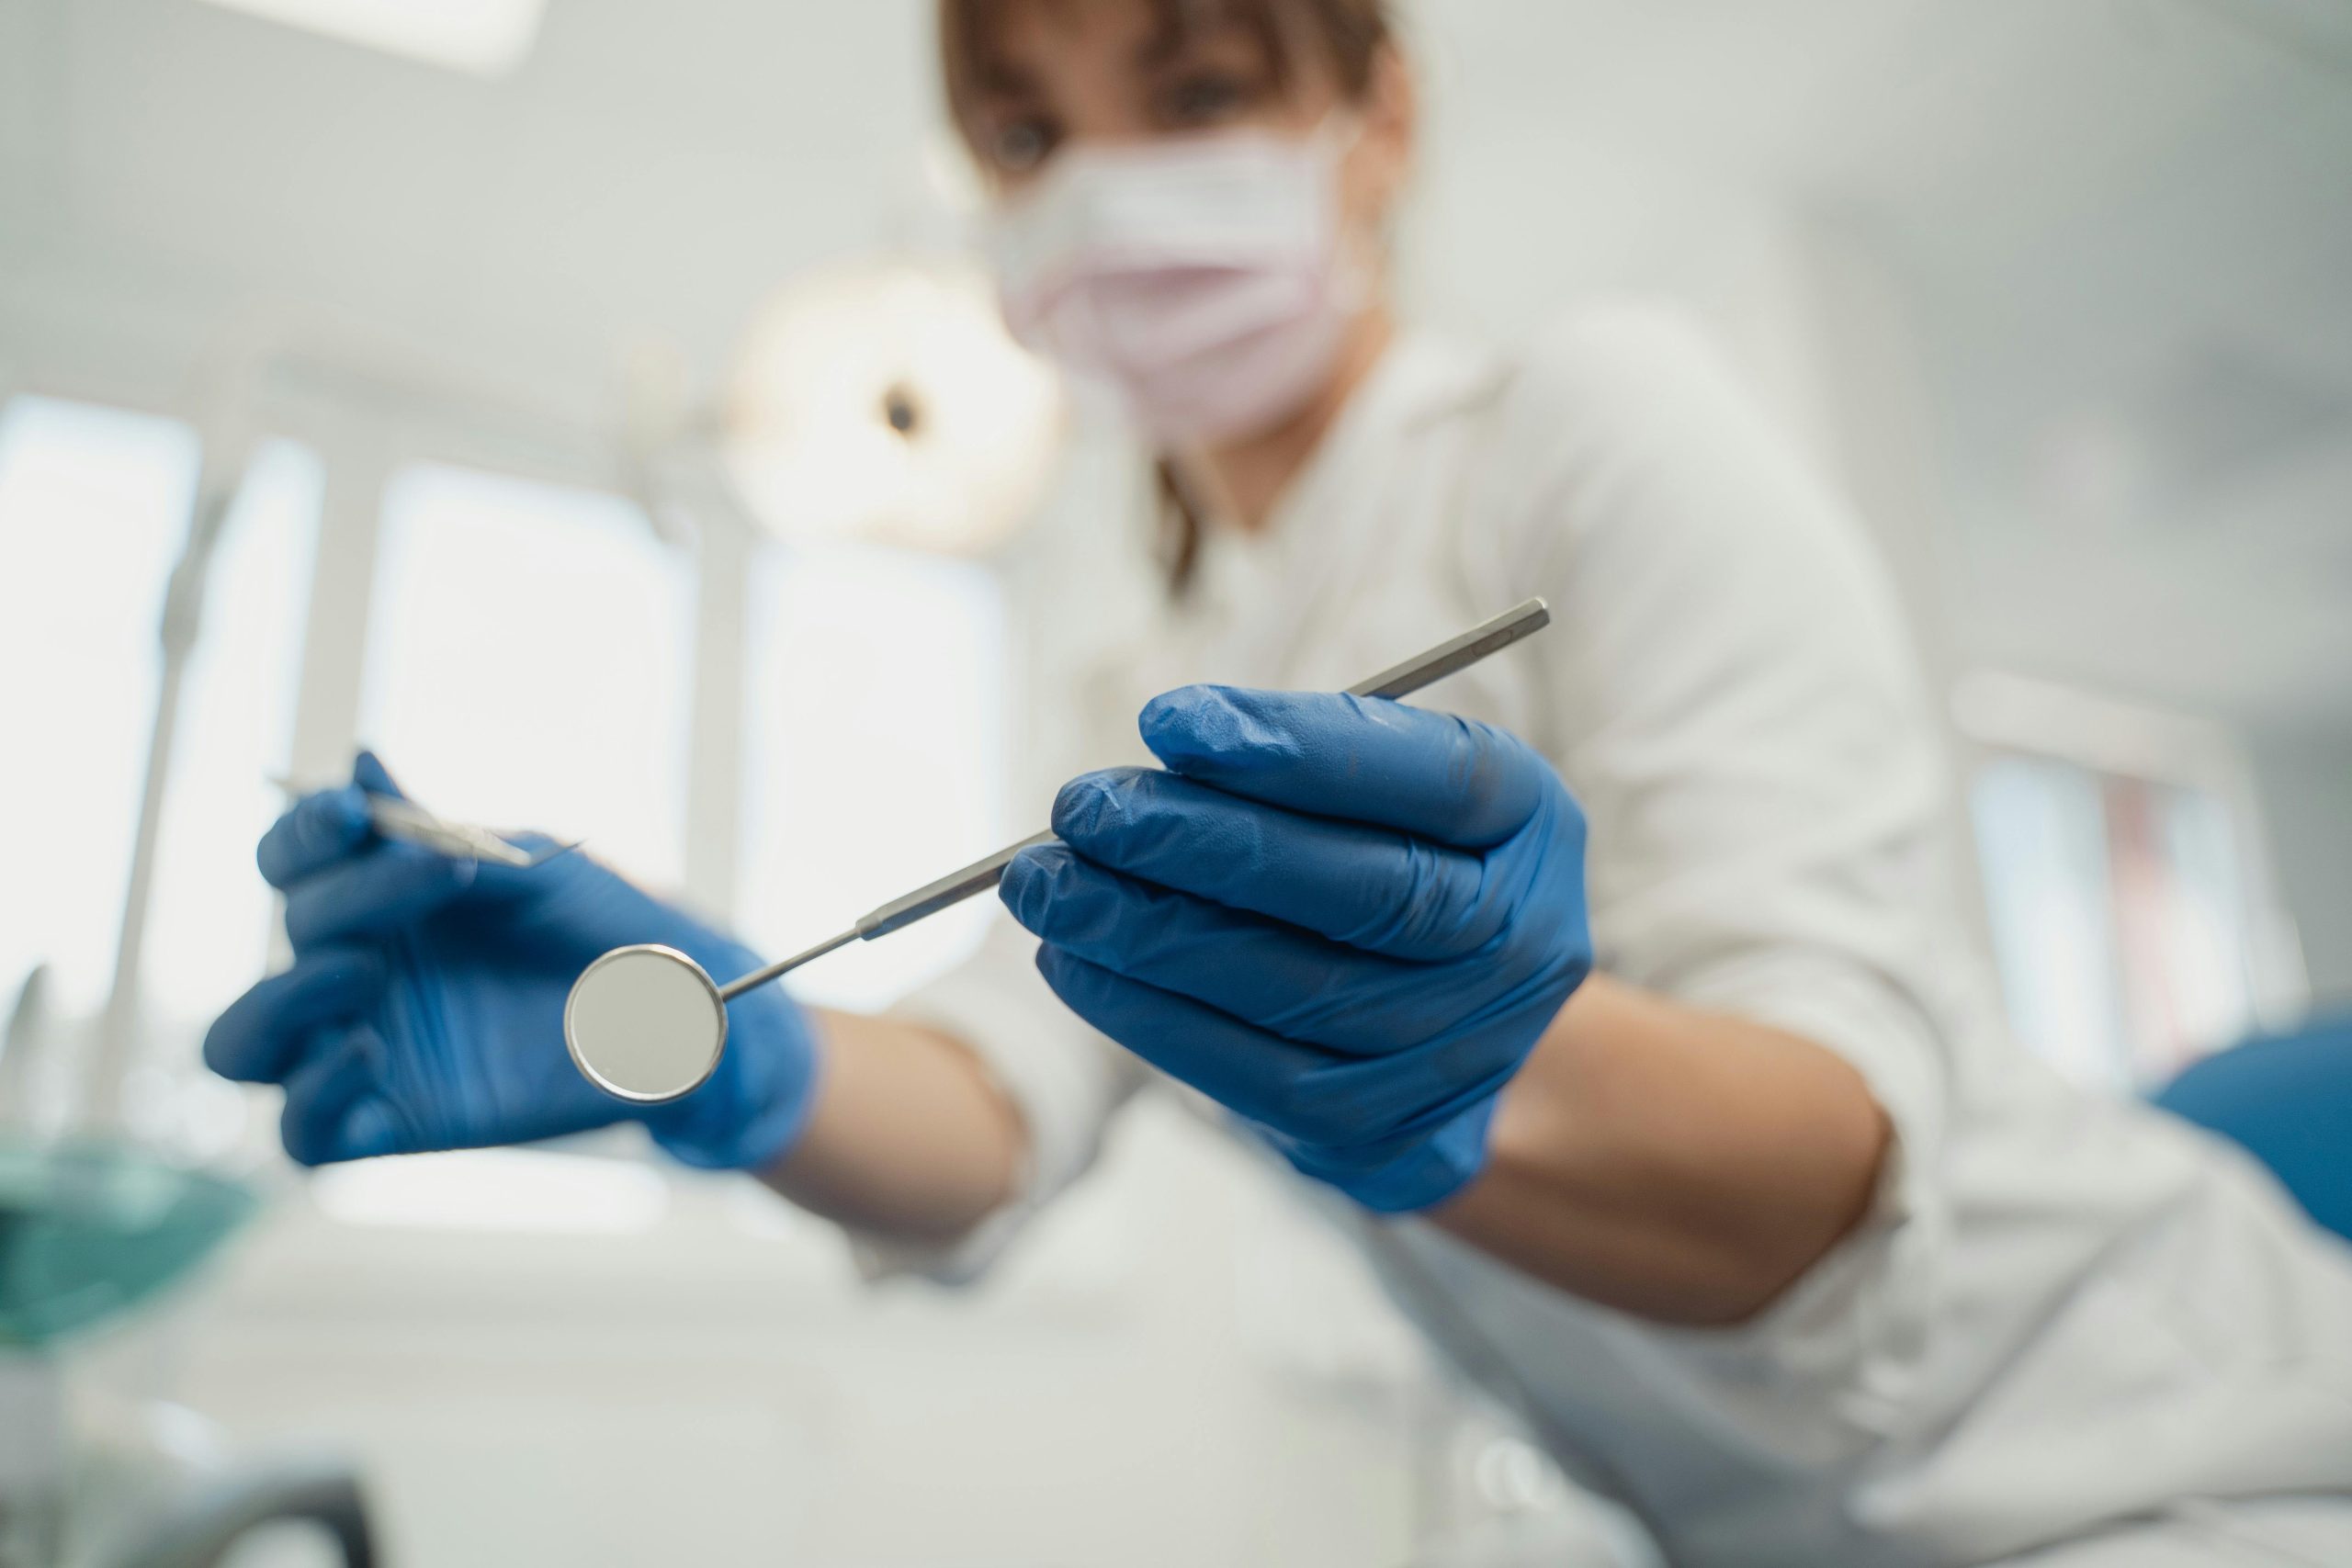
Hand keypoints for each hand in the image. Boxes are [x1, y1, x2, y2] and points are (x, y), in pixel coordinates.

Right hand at [205, 754, 819, 1168]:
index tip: (350, 813)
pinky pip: (302, 1134)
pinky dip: (314, 1094)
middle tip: (435, 878)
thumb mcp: (534, 866)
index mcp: (380, 898)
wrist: (681, 1011)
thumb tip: (359, 759)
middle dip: (344, 897)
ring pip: (242, 1045)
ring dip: (283, 1001)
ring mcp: (368, 1047)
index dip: (302, 834)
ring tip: (365, 971)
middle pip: (288, 932)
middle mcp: (358, 970)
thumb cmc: (610, 925)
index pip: (292, 861)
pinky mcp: (395, 1123)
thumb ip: (440, 830)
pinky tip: (371, 1051)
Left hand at [1000, 687, 1590, 1212]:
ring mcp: (1467, 1052)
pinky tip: (1075, 965)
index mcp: (1531, 825)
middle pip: (1370, 893)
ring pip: (1300, 993)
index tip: (1168, 720)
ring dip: (1151, 935)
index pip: (1438, 777)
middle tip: (1081, 809)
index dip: (1304, 750)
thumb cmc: (1395, 860)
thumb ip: (1302, 758)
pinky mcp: (1396, 1139)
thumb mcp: (1387, 785)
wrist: (1461, 1035)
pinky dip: (1151, 1018)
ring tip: (1047, 884)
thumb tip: (1169, 745)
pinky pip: (1259, 1080)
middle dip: (1205, 845)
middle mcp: (1524, 945)